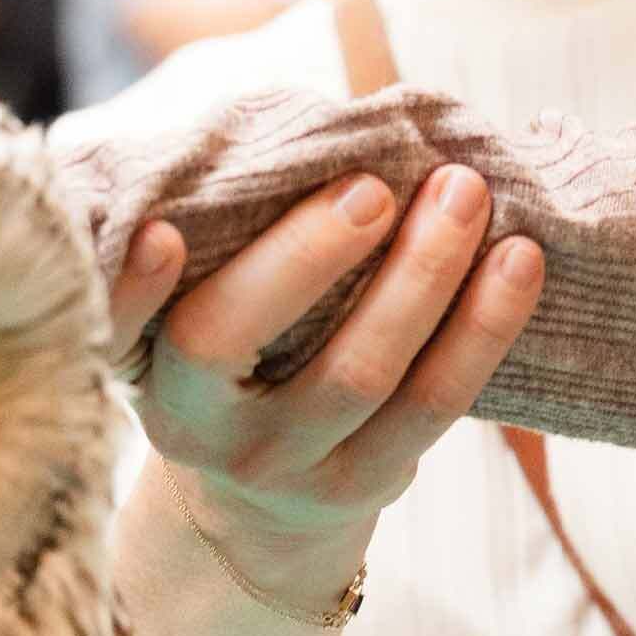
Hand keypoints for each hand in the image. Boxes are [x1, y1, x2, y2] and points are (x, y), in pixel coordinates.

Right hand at [105, 167, 541, 616]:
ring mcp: (282, 465)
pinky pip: (435, 404)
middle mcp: (198, 426)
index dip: (131, 288)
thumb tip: (312, 126)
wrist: (263, 509)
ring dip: (422, 274)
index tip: (162, 235)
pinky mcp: (363, 485)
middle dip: (309, 253)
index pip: (117, 327)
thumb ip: (223, 240)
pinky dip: (483, 327)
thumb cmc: (238, 365)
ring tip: (465, 193)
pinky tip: (518, 262)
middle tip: (373, 186)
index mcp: (144, 366)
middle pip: (238, 336)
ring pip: (358, 372)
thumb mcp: (194, 319)